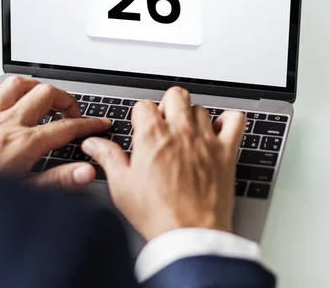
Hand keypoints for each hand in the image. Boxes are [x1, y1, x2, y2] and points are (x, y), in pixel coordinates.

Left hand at [0, 78, 111, 188]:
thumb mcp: (27, 192)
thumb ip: (60, 181)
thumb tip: (86, 172)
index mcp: (26, 143)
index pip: (67, 128)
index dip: (90, 124)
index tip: (100, 123)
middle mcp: (9, 124)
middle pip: (45, 95)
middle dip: (65, 99)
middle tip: (72, 112)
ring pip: (15, 85)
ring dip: (33, 86)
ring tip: (43, 95)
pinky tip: (0, 93)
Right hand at [82, 87, 245, 240]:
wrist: (189, 234)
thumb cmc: (157, 214)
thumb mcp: (122, 186)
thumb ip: (109, 158)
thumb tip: (94, 144)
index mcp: (152, 137)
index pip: (144, 105)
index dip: (141, 116)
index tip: (142, 128)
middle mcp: (180, 132)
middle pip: (176, 95)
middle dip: (168, 105)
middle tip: (165, 126)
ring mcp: (205, 140)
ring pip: (201, 108)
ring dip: (193, 117)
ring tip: (188, 135)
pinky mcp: (226, 151)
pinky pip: (235, 120)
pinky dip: (229, 120)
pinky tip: (219, 130)